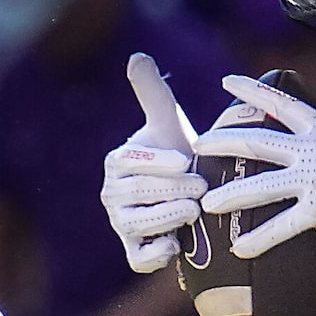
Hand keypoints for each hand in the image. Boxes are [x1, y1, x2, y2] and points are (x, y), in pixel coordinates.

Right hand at [102, 52, 203, 273]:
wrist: (190, 192)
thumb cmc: (179, 153)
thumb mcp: (167, 121)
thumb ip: (152, 92)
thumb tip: (138, 56)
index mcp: (118, 162)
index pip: (130, 162)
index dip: (156, 162)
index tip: (185, 160)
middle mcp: (114, 194)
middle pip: (136, 194)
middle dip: (170, 190)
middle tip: (201, 188)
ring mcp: (123, 224)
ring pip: (136, 224)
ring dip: (165, 218)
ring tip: (193, 211)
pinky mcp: (136, 250)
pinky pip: (138, 258)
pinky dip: (154, 255)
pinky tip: (176, 244)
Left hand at [196, 74, 315, 258]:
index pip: (279, 103)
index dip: (251, 90)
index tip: (226, 80)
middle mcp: (311, 149)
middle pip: (257, 142)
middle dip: (224, 142)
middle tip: (200, 144)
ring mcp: (313, 179)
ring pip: (261, 185)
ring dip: (231, 194)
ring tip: (207, 201)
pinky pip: (283, 225)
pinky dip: (260, 238)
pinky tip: (239, 248)